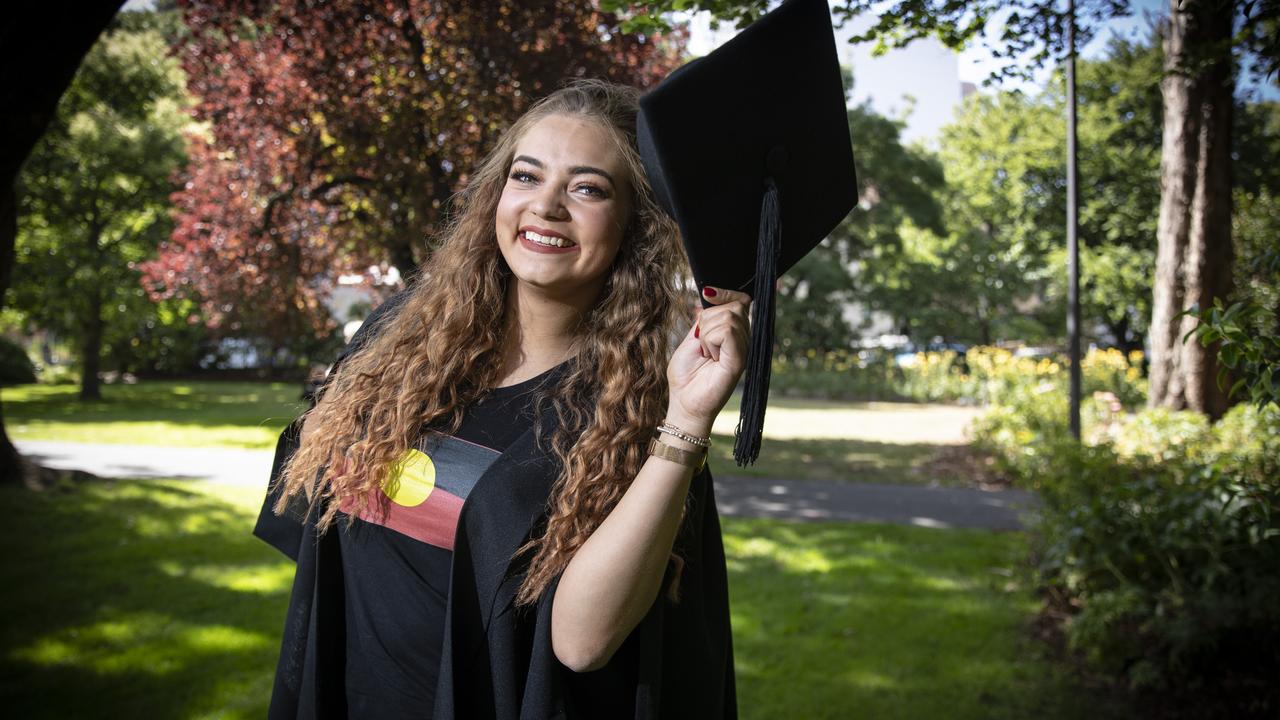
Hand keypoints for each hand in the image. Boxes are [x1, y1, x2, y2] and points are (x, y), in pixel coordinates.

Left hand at [665, 286, 750, 436]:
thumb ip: (705, 319)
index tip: (708, 294)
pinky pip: (728, 331)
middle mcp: (743, 340)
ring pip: (729, 317)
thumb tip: (711, 294)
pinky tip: (711, 357)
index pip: (741, 300)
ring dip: (707, 333)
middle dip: (709, 319)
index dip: (726, 293)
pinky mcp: (740, 360)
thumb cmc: (686, 376)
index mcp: (734, 334)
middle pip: (733, 306)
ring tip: (706, 353)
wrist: (684, 403)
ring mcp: (744, 349)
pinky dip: (711, 340)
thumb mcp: (692, 338)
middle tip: (703, 344)